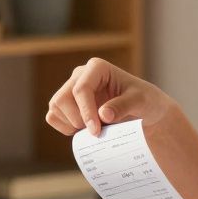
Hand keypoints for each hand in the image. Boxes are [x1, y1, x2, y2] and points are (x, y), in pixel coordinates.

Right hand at [45, 57, 175, 136]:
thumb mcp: (141, 101)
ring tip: (94, 129)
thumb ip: (123, 105)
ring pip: (55, 107)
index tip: (96, 131)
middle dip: (78, 119)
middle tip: (98, 131)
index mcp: (97, 68)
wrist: (144, 111)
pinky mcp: (67, 104)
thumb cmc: (144, 101)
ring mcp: (71, 89)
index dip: (86, 112)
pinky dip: (64, 127)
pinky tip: (83, 130)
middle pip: (62, 99)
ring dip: (71, 124)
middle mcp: (80, 75)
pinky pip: (52, 116)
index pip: (81, 89)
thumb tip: (103, 114)